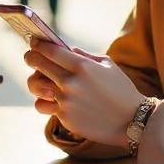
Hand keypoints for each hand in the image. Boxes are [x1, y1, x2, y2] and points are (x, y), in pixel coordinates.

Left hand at [24, 40, 144, 146]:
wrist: (132, 121)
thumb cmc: (121, 90)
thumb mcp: (107, 65)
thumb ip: (84, 56)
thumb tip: (66, 49)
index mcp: (82, 66)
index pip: (50, 50)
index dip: (38, 44)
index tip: (33, 42)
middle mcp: (71, 82)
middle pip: (37, 64)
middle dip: (31, 58)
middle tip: (31, 57)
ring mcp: (66, 101)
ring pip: (34, 86)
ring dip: (35, 81)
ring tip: (41, 81)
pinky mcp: (64, 117)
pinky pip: (43, 106)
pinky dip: (45, 102)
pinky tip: (52, 99)